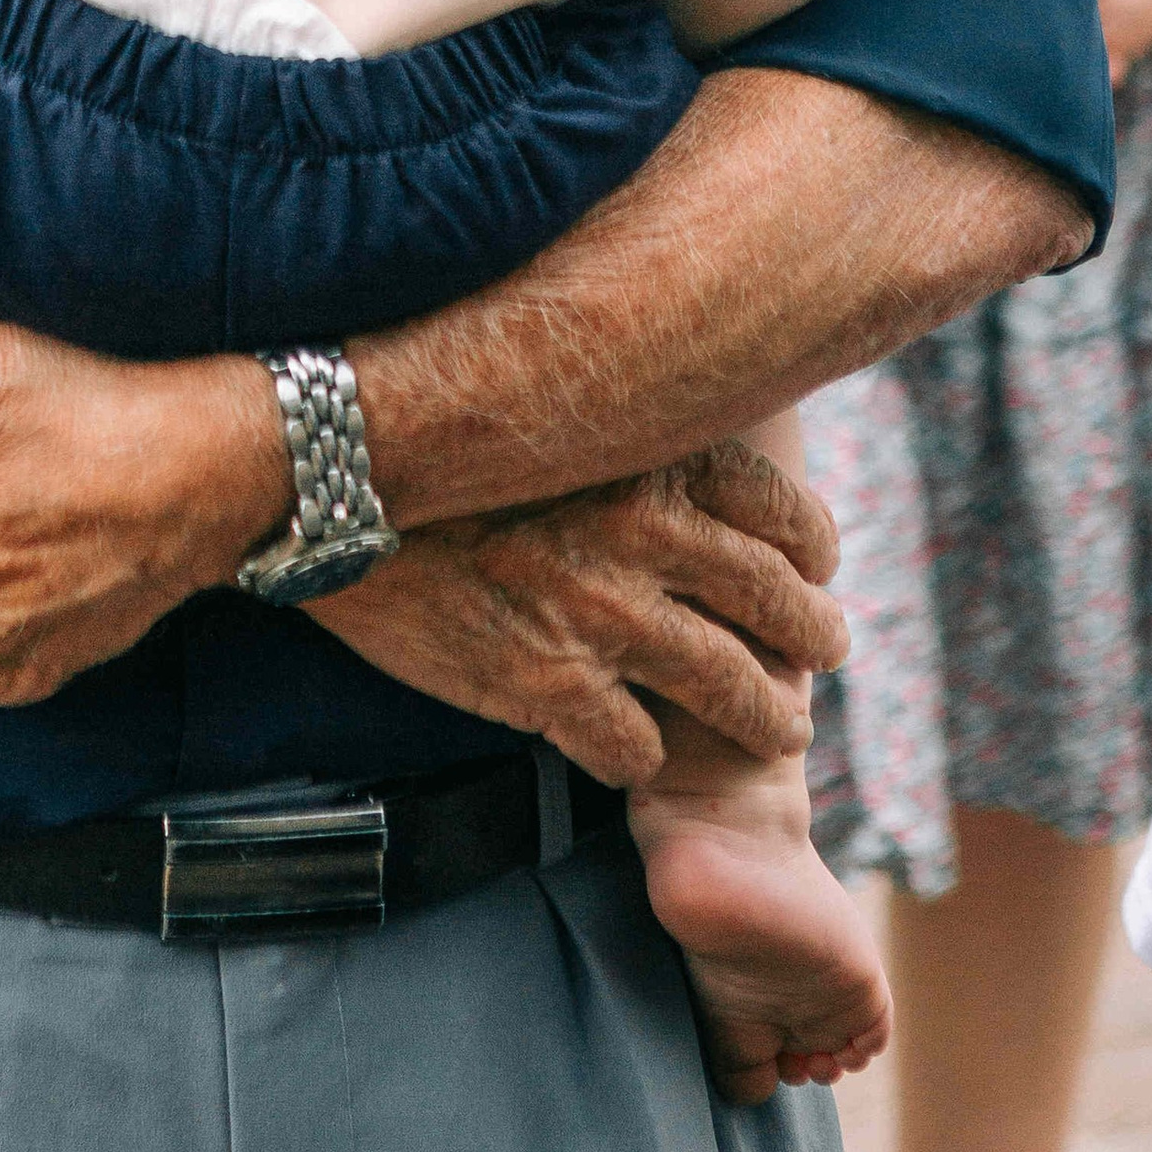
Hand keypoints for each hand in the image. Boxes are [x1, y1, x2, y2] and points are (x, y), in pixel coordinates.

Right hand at [313, 444, 847, 788]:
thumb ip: (625, 422)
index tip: (813, 566)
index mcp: (656, 457)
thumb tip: (676, 421)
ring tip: (779, 726)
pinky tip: (634, 747)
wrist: (326, 475)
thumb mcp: (551, 396)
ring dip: (767, 717)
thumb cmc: (435, 427)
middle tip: (824, 654)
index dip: (811, 550)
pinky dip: (644, 755)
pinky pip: (638, 751)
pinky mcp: (549, 686)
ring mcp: (602, 617)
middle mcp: (647, 535)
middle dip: (815, 639)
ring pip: (734, 692)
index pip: (784, 513)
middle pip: (778, 606)